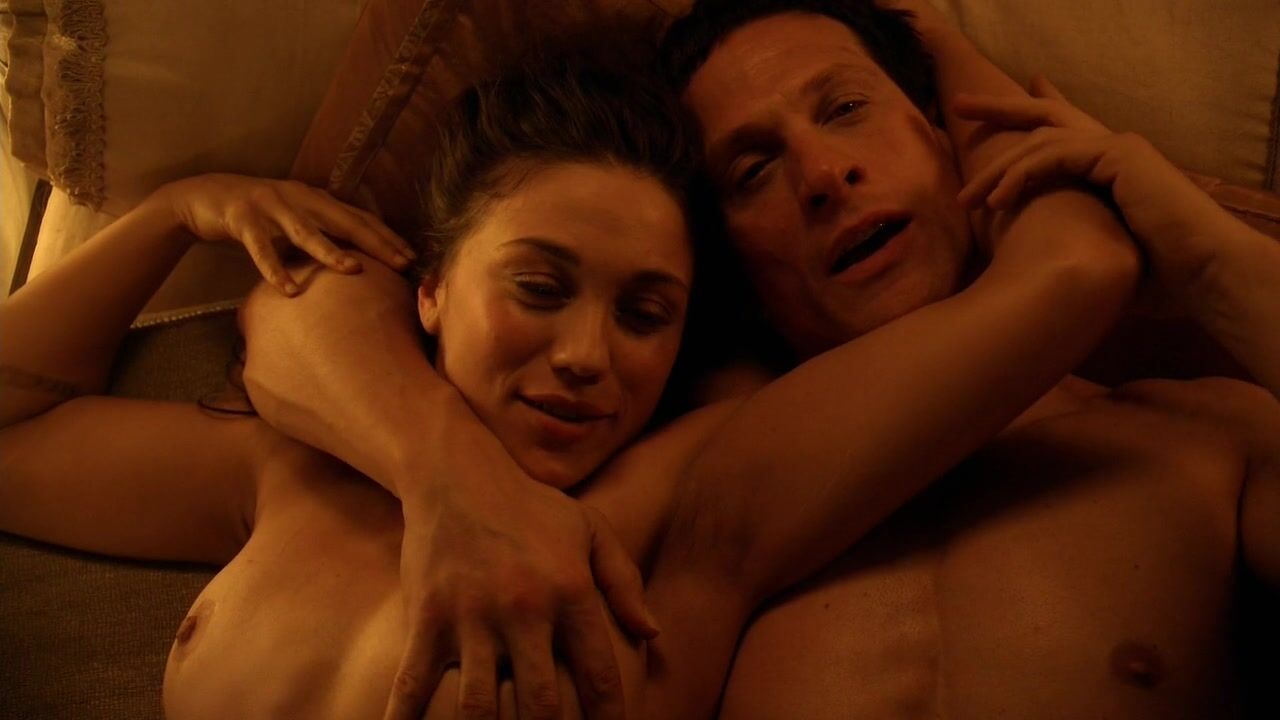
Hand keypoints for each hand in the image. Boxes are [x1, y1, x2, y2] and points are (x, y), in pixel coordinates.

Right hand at [156, 174, 416, 294]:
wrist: (202, 197)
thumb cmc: (257, 215)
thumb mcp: (293, 220)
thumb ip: (321, 233)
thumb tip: (357, 262)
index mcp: (314, 198)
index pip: (359, 217)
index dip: (386, 235)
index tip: (412, 256)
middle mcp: (298, 197)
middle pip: (343, 220)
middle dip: (374, 242)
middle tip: (401, 263)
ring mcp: (269, 205)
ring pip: (305, 231)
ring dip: (330, 251)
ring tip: (353, 270)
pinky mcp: (241, 218)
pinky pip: (260, 248)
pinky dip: (274, 268)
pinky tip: (289, 290)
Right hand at [385, 398, 657, 719]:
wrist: (457, 472)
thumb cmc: (531, 505)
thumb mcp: (591, 530)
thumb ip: (624, 582)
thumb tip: (652, 634)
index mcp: (571, 592)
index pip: (599, 676)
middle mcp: (525, 609)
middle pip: (542, 706)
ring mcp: (472, 616)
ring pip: (480, 706)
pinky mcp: (428, 617)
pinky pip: (413, 684)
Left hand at [953, 77, 1237, 302]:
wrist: (1201, 274)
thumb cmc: (1152, 275)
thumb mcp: (1093, 251)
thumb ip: (1062, 239)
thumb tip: (1022, 265)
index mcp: (1108, 165)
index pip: (1060, 129)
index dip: (1030, 111)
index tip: (998, 107)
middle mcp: (1111, 147)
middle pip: (1043, 116)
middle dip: (1000, 109)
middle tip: (960, 107)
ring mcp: (1116, 147)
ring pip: (1040, 140)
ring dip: (997, 168)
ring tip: (965, 199)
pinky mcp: (1118, 155)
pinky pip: (1055, 155)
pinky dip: (1022, 175)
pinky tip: (997, 201)